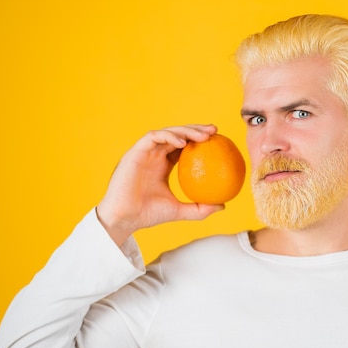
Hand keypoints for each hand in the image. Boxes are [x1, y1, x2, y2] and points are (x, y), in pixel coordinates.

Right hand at [96, 125, 224, 246]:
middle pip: (178, 135)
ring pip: (167, 132)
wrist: (124, 218)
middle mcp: (154, 155)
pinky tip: (183, 143)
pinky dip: (168, 136)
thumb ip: (200, 208)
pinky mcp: (134, 152)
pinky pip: (153, 137)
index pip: (183, 146)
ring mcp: (144, 152)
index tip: (217, 139)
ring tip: (204, 135)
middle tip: (214, 130)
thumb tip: (223, 205)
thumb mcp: (180, 211)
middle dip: (196, 129)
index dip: (199, 139)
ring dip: (186, 130)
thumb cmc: (149, 215)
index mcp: (163, 164)